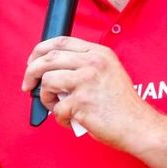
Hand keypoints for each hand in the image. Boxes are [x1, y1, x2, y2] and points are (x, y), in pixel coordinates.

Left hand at [21, 36, 153, 148]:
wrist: (138, 126)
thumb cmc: (121, 105)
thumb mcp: (107, 72)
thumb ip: (83, 65)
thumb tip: (49, 69)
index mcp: (99, 53)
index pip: (60, 41)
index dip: (40, 50)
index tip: (31, 61)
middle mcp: (93, 63)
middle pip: (48, 58)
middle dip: (31, 72)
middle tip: (27, 85)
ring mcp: (87, 81)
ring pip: (47, 82)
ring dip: (45, 97)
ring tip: (56, 107)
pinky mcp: (82, 102)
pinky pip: (57, 108)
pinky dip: (60, 118)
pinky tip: (72, 120)